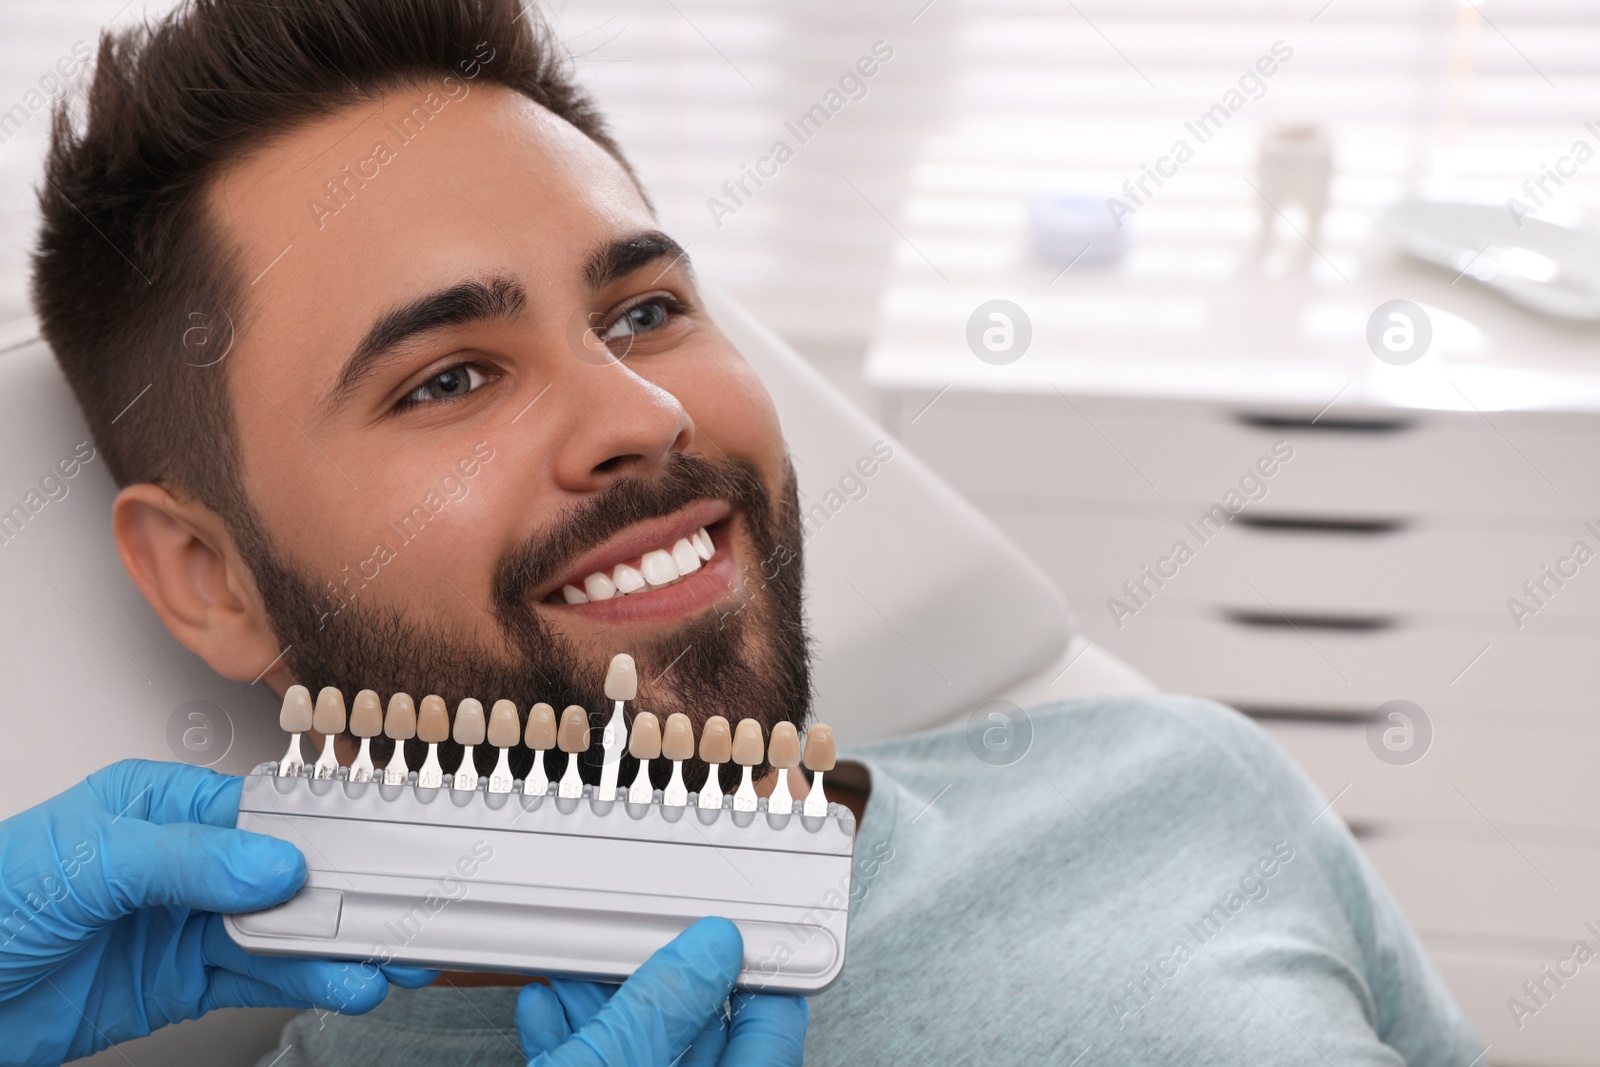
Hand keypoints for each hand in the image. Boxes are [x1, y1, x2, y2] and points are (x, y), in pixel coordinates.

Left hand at [0, 758, 435, 1065]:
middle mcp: (183, 863)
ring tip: (386, 958)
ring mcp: (185, 925)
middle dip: (348, 892)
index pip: (263, 810)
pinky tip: (342, 981)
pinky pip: (259, 980)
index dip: (324, 829)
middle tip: (404, 908)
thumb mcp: (82, 862)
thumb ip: (183, 859)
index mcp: (161, 807)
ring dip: (337, 946)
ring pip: (283, 931)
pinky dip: (306, 984)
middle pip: (286, 873)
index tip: (375, 846)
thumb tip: (270, 862)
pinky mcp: (181, 984)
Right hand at [515, 917, 806, 1065]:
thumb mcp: (606, 1066)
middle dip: (660, 977)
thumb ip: (661, 1009)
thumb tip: (711, 946)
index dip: (756, 968)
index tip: (732, 928)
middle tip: (640, 933)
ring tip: (576, 962)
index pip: (774, 1032)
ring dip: (606, 1003)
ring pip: (644, 1050)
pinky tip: (547, 1007)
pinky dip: (574, 1041)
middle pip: (700, 1033)